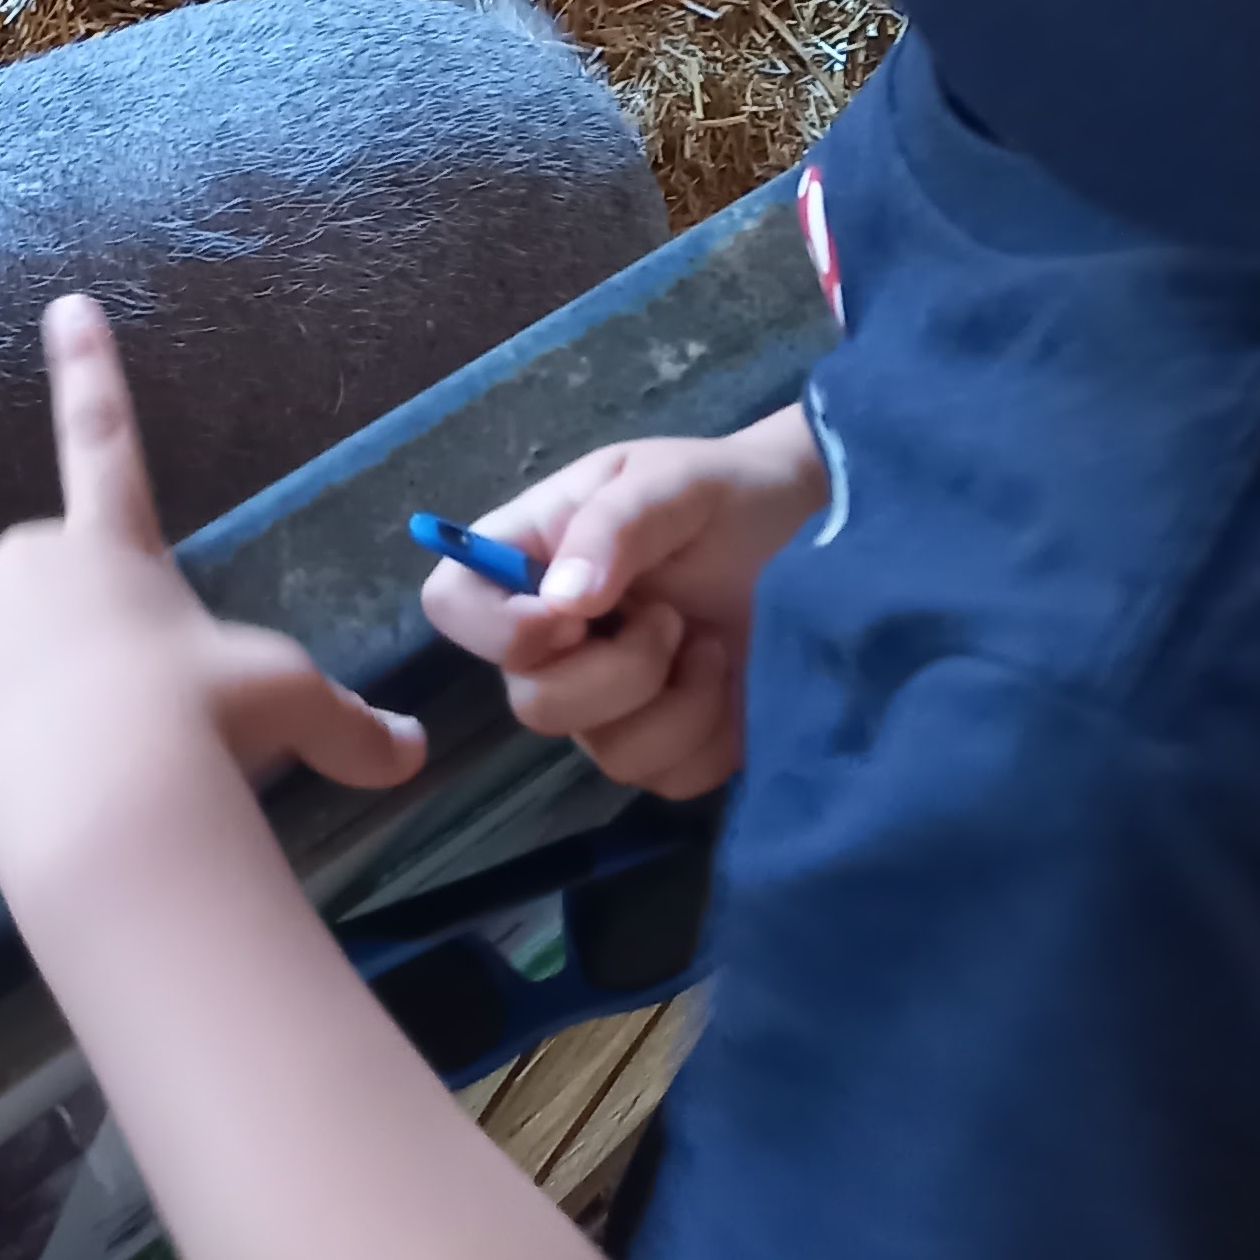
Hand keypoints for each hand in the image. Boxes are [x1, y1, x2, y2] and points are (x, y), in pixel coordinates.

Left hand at [0, 296, 428, 855]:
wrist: (106, 790)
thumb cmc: (204, 730)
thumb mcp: (290, 713)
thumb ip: (346, 730)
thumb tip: (415, 752)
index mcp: (114, 548)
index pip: (104, 437)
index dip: (88, 368)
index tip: (67, 304)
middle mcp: (29, 554)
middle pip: (11, 563)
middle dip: (33, 620)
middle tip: (73, 705)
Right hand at [418, 403, 828, 793]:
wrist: (808, 534)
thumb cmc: (723, 492)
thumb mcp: (668, 481)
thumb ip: (614, 528)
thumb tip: (562, 604)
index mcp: (531, 560)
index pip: (451, 606)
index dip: (496, 629)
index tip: (572, 616)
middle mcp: (552, 642)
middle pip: (529, 704)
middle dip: (618, 672)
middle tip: (673, 617)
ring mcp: (606, 703)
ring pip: (605, 753)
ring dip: (676, 702)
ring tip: (709, 640)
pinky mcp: (667, 747)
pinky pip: (667, 779)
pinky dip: (709, 734)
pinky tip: (729, 679)